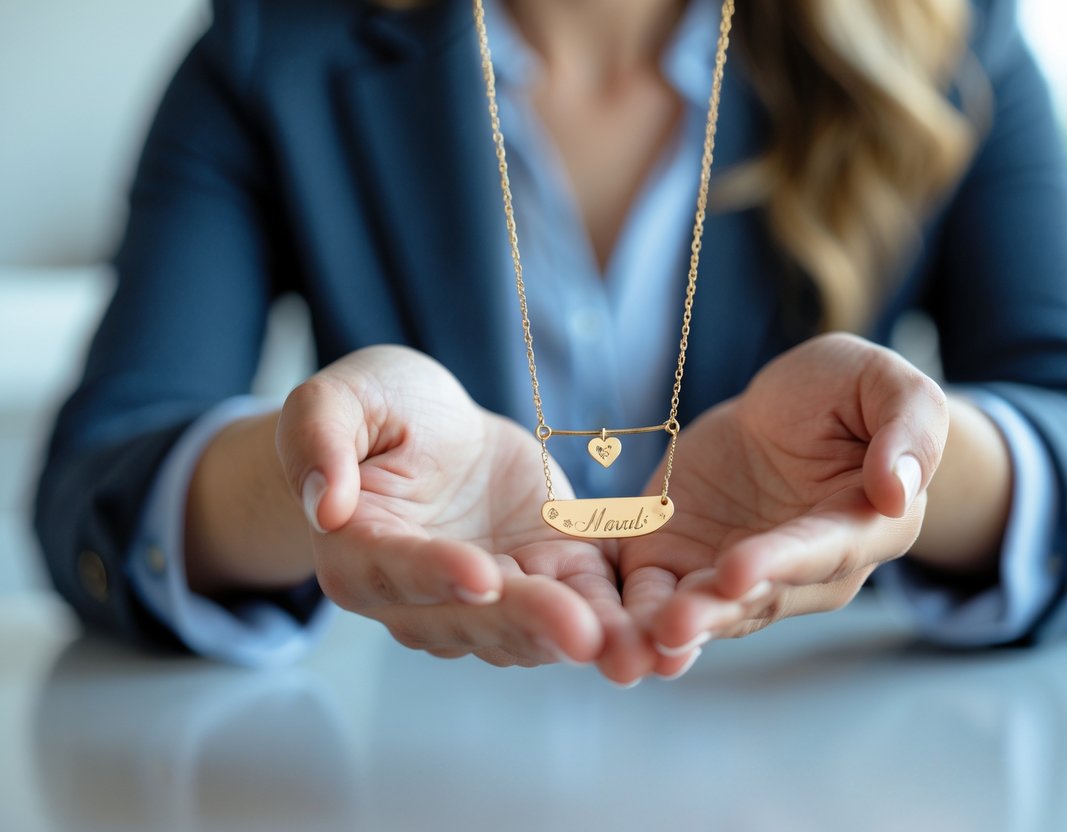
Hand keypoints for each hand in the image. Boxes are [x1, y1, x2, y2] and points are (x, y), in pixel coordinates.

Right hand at [276, 346, 629, 669]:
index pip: (397, 569)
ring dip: (581, 638)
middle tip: (579, 631)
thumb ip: (319, 440)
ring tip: (629, 647)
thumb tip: (325, 501)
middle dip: (529, 622)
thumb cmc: (379, 410)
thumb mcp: (338, 400)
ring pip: (531, 627)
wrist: (434, 429)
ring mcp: (489, 595)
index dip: (437, 574)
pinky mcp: (546, 576)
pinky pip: (582, 603)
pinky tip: (654, 629)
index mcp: (361, 553)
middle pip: (474, 617)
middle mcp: (422, 596)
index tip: (479, 575)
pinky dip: (616, 618)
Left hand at [619, 333, 948, 660]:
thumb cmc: (849, 394)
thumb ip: (907, 431)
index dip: (781, 562)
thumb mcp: (887, 386)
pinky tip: (606, 628)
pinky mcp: (683, 560)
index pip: (821, 550)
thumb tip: (898, 491)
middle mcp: (802, 569)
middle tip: (672, 626)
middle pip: (758, 596)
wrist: (787, 408)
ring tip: (635, 645)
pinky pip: (656, 591)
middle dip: (713, 612)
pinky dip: (631, 611)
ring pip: (707, 608)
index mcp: (861, 527)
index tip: (739, 570)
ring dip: (670, 629)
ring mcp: (739, 570)